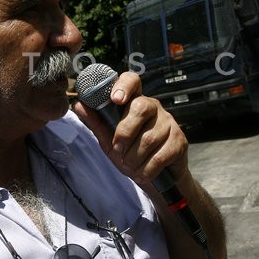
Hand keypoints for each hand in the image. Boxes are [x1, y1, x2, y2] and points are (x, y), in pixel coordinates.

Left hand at [71, 71, 188, 185]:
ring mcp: (169, 122)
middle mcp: (154, 107)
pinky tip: (142, 173)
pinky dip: (147, 169)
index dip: (124, 85)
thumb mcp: (109, 140)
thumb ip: (96, 123)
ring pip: (149, 137)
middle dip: (124, 133)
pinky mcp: (180, 140)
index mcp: (134, 101)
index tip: (115, 99)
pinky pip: (161, 155)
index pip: (132, 80)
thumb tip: (78, 104)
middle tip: (118, 151)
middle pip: (140, 108)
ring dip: (134, 158)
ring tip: (130, 166)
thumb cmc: (130, 153)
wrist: (154, 178)